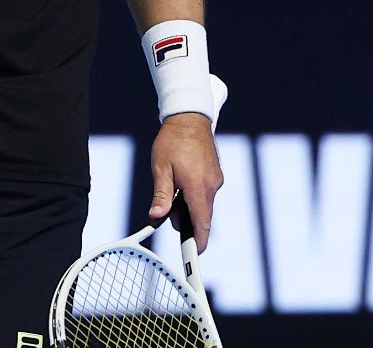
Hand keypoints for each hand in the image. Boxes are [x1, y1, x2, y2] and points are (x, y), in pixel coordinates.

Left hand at [149, 112, 222, 252]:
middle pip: (202, 215)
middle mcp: (212, 185)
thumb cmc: (171, 142)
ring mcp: (216, 180)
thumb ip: (161, 194)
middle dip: (187, 220)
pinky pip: (206, 194)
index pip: (202, 221)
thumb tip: (156, 216)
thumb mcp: (160, 168)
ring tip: (173, 192)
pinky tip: (181, 186)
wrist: (189, 119)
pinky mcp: (216, 175)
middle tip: (169, 213)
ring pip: (204, 205)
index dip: (199, 240)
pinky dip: (194, 197)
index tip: (195, 254)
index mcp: (198, 186)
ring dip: (189, 207)